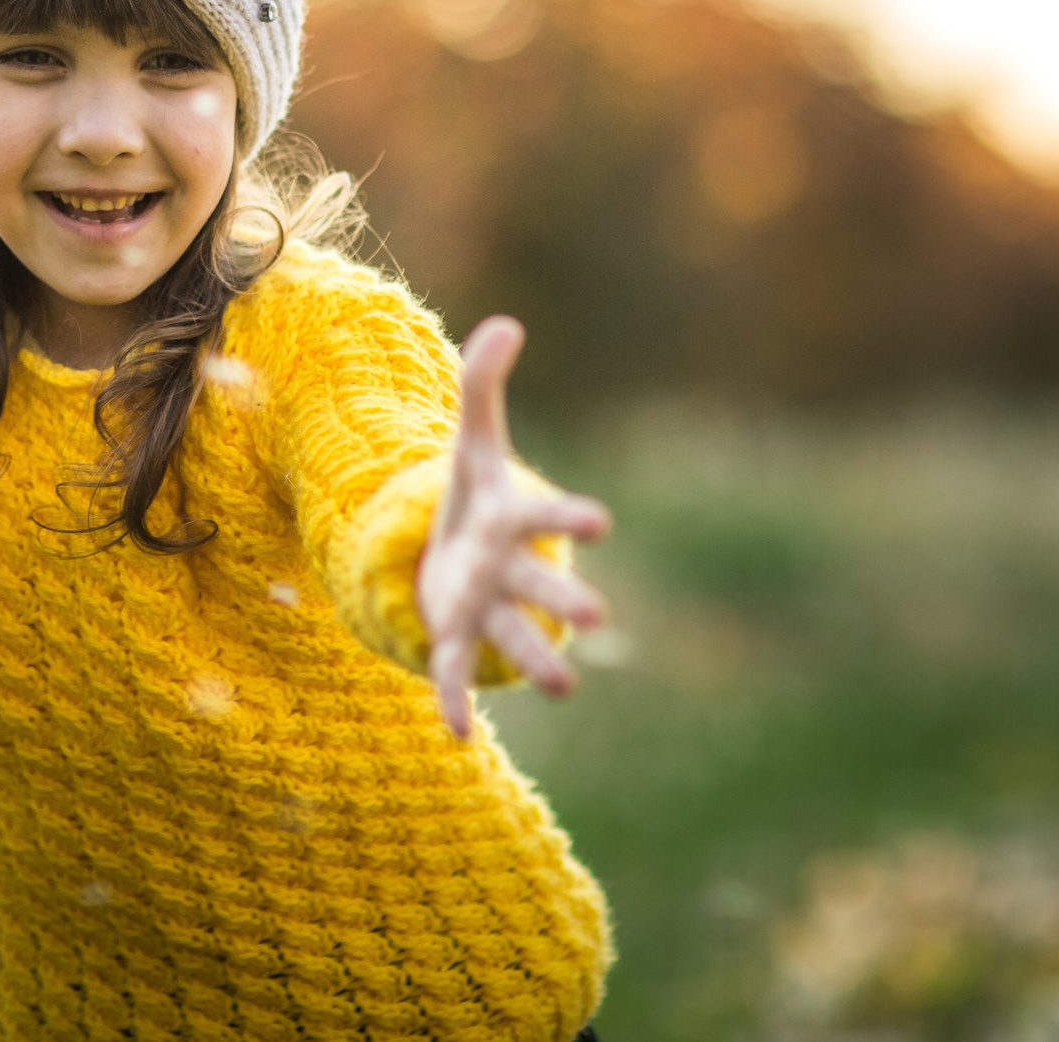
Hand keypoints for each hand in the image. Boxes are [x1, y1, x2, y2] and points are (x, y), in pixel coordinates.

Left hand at [417, 316, 613, 737]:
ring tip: (564, 686)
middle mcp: (508, 570)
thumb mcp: (471, 440)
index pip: (546, 515)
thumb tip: (505, 324)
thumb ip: (485, 385)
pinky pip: (457, 672)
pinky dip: (456, 700)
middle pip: (541, 586)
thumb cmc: (474, 497)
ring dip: (537, 659)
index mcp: (513, 520)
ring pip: (515, 636)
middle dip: (566, 600)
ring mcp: (486, 608)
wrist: (456, 551)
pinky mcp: (456, 637)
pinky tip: (458, 734)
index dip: (571, 516)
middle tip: (598, 618)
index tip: (602, 521)